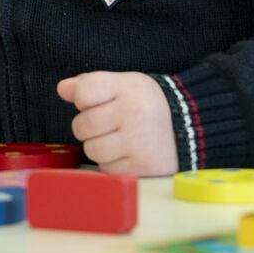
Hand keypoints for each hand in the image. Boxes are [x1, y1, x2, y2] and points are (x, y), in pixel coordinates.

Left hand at [56, 71, 178, 175]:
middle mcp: (133, 114)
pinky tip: (128, 152)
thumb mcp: (123, 84)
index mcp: (127, 88)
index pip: (82, 92)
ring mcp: (138, 142)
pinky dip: (112, 162)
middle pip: (81, 125)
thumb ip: (90, 83)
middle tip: (108, 123)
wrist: (191, 126)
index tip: (96, 101)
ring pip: (91, 150)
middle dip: (88, 126)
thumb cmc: (147, 104)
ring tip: (118, 138)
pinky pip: (106, 168)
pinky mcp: (143, 167)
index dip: (83, 99)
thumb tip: (62, 89)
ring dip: (99, 146)